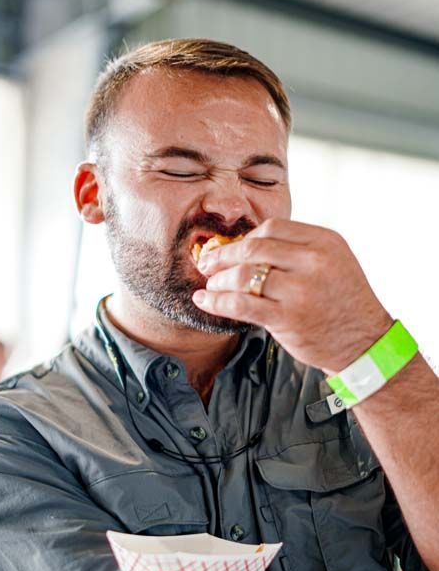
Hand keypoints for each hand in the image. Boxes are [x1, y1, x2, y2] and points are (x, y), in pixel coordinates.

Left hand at [192, 217, 391, 373]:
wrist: (365, 342)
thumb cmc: (343, 302)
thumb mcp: (333, 261)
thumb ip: (299, 249)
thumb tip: (248, 246)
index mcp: (324, 242)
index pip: (272, 228)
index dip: (245, 238)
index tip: (230, 248)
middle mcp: (313, 262)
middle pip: (253, 248)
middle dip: (223, 255)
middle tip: (208, 263)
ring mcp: (300, 291)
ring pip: (243, 275)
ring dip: (219, 280)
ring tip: (211, 285)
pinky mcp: (287, 319)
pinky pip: (241, 305)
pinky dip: (216, 301)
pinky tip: (205, 300)